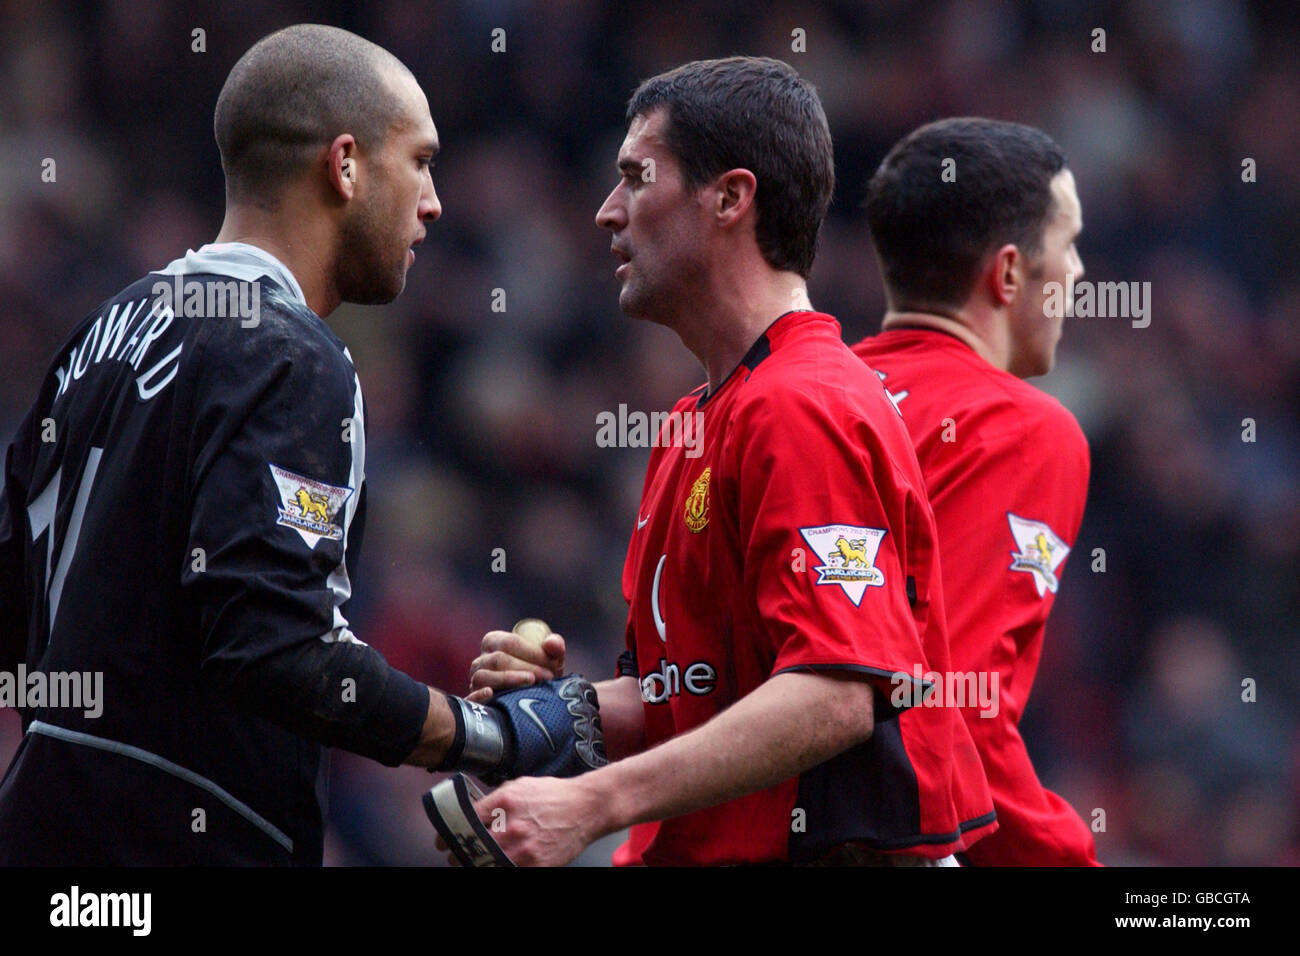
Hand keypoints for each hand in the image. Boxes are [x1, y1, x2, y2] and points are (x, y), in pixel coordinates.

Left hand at [439, 775, 604, 866]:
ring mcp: (524, 849)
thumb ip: (495, 798)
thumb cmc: (555, 796)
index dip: (449, 833)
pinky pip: (508, 871)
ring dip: (475, 865)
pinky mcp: (537, 866)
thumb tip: (473, 812)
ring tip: (473, 862)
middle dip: (458, 854)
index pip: (465, 821)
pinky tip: (497, 865)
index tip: (444, 840)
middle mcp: (512, 826)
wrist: (587, 808)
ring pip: (486, 865)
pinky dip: (499, 869)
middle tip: (455, 854)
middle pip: (471, 848)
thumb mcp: (520, 786)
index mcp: (505, 802)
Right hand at [467, 630, 565, 703]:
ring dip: (508, 679)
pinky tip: (491, 694)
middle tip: (547, 677)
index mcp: (493, 642)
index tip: (552, 665)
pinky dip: (478, 695)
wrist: (532, 703)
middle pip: (498, 659)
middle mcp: (480, 660)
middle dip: (525, 667)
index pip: (510, 643)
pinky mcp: (473, 701)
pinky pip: (470, 697)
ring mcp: (474, 680)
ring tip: (531, 683)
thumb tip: (551, 643)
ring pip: (483, 676)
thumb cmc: (539, 674)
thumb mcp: (550, 660)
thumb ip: (555, 647)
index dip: (532, 652)